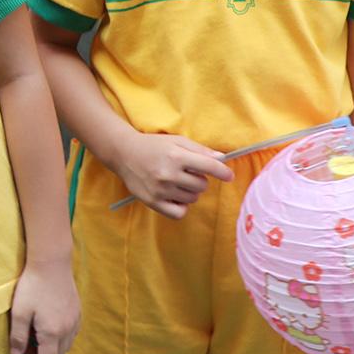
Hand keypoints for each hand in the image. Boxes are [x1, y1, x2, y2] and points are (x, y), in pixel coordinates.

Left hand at [9, 259, 78, 353]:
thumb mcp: (19, 312)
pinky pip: (72, 334)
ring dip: (52, 349)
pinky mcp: (77, 312)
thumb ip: (18, 336)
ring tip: (36, 339)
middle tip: (27, 351)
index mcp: (53, 332)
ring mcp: (75, 321)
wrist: (51, 263)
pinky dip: (60, 339)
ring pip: (66, 346)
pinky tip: (48, 328)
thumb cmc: (32, 286)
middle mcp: (68, 329)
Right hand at [110, 132, 231, 218]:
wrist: (124, 154)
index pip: (209, 167)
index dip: (223, 172)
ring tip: (178, 182)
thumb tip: (221, 159)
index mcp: (176, 156)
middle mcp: (168, 174)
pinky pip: (179, 213)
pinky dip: (182, 206)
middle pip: (202, 185)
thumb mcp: (177, 141)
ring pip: (192, 198)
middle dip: (199, 179)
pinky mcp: (153, 202)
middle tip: (188, 173)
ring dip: (190, 191)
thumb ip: (199, 150)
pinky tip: (176, 197)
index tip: (229, 176)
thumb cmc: (153, 146)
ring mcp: (160, 190)